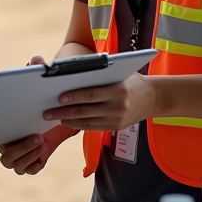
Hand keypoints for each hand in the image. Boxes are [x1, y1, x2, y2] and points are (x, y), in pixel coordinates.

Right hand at [0, 125, 76, 174]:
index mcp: (2, 143)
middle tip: (37, 137)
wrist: (48, 132)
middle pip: (8, 158)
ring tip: (43, 144)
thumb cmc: (33, 124)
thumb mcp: (26, 121)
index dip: (8, 142)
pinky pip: (30, 171)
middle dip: (23, 148)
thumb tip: (16, 106)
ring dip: (31, 155)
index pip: (0, 146)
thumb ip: (20, 121)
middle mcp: (7, 155)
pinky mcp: (29, 169)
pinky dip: (36, 164)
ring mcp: (18, 164)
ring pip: (18, 166)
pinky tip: (43, 154)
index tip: (21, 131)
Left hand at [42, 73, 158, 131]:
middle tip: (47, 112)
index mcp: (118, 90)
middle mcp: (118, 106)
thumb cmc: (131, 80)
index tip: (59, 98)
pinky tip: (67, 121)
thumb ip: (100, 75)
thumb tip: (71, 74)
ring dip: (68, 120)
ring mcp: (117, 119)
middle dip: (64, 112)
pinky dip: (78, 124)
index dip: (74, 97)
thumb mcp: (119, 73)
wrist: (153, 98)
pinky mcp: (116, 127)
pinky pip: (93, 127)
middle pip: (86, 110)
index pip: (91, 94)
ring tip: (53, 117)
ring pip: (87, 121)